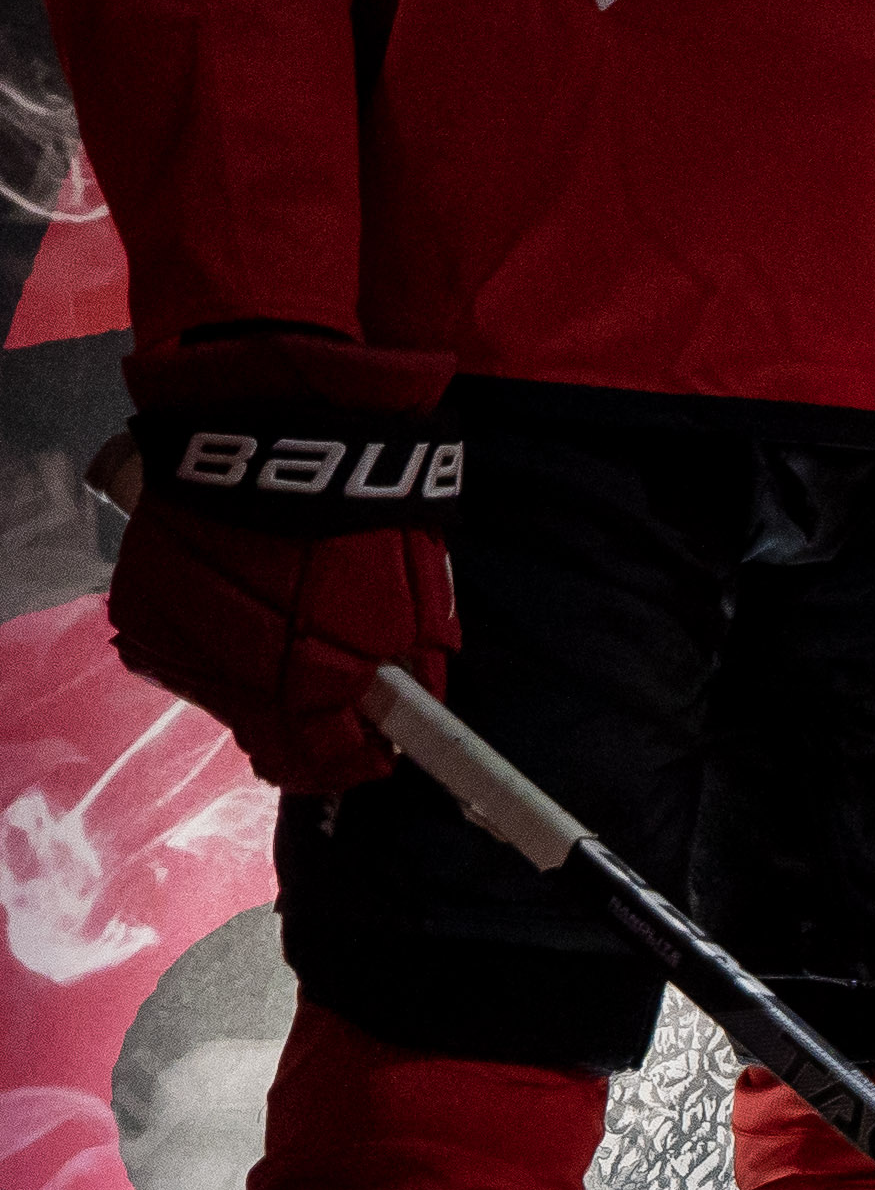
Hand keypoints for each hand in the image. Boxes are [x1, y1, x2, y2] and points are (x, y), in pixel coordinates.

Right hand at [107, 338, 462, 793]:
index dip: (355, 757)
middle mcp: (236, 676)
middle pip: (274, 737)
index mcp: (311, 680)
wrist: (267, 426)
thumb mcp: (416, 592)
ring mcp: (181, 643)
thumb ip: (411, 665)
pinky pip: (188, 651)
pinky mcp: (143, 608)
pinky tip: (242, 602)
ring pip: (229, 697)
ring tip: (286, 626)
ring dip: (260, 680)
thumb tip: (406, 713)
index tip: (374, 743)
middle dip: (309, 719)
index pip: (327, 763)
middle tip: (337, 682)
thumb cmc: (360, 509)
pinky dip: (216, 642)